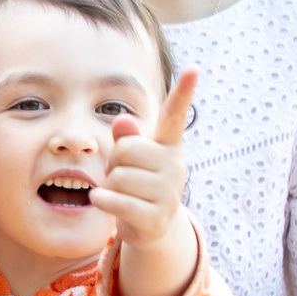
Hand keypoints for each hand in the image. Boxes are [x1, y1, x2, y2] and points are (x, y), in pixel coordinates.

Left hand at [90, 67, 197, 250]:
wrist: (149, 227)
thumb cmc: (137, 183)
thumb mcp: (131, 158)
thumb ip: (127, 138)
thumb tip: (122, 120)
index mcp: (169, 146)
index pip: (175, 115)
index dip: (183, 92)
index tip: (194, 68)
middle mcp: (175, 166)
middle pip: (125, 150)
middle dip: (113, 162)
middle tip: (122, 175)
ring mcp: (169, 193)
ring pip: (118, 177)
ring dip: (109, 186)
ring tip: (122, 193)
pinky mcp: (157, 218)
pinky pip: (117, 201)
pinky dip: (103, 201)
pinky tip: (104, 201)